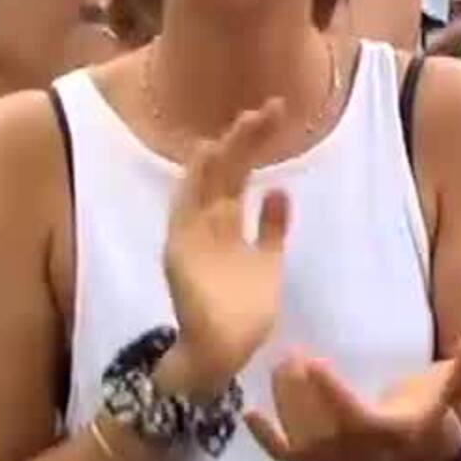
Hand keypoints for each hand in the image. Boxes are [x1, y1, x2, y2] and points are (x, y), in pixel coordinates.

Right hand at [162, 100, 291, 397]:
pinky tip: (205, 155)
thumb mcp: (268, 261)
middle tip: (270, 108)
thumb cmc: (245, 312)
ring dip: (223, 152)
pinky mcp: (180, 250)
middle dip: (245, 139)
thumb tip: (279, 192)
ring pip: (205, 182)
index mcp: (227, 225)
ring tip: (244, 123)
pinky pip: (183, 210)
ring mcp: (192, 235)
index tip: (276, 114)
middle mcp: (207, 224)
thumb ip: (271, 229)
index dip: (254, 144)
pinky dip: (192, 182)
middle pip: (226, 171)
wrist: (224, 353)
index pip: (240, 174)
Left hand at [246, 327, 460, 460]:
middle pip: (322, 430)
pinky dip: (267, 440)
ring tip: (278, 365)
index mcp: (393, 431)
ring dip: (285, 405)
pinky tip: (248, 413)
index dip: (332, 394)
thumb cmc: (434, 410)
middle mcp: (363, 454)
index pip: (356, 417)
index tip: (313, 362)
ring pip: (302, 442)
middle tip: (288, 354)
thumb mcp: (454, 386)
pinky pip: (290, 458)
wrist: (423, 455)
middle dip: (301, 394)